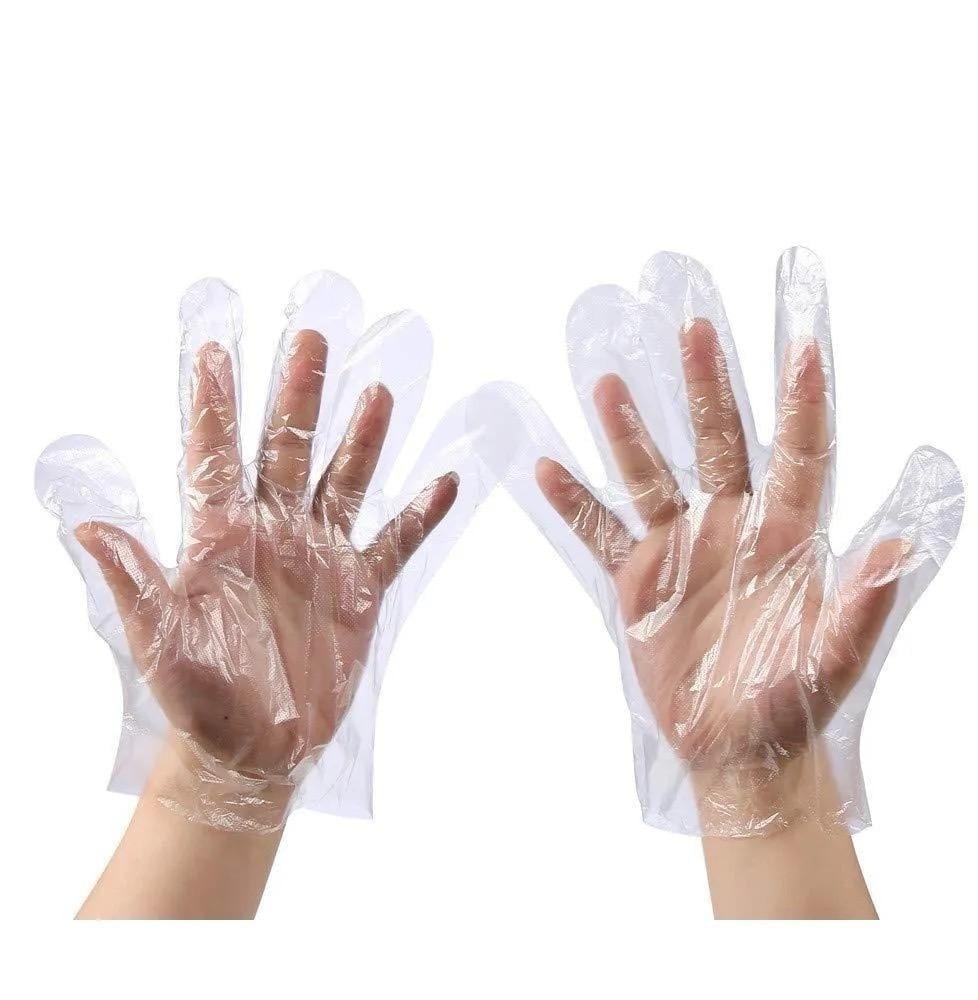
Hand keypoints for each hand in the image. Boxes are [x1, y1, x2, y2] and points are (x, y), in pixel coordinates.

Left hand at [39, 274, 467, 831]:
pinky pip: (395, 542)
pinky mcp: (359, 587)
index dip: (213, 403)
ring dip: (362, 439)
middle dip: (298, 394)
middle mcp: (273, 531)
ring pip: (345, 481)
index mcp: (219, 536)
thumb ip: (134, 581)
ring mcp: (320, 555)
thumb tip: (86, 525)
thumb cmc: (198, 697)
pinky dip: (419, 515)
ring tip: (380, 391)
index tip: (215, 350)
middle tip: (312, 339)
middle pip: (288, 448)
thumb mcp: (159, 640)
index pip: (214, 454)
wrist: (253, 748)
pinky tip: (444, 483)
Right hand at [518, 248, 962, 834]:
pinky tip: (547, 469)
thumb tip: (901, 546)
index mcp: (787, 536)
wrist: (739, 746)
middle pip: (719, 441)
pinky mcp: (638, 579)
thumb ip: (862, 605)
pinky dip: (574, 504)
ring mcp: (681, 548)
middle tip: (695, 327)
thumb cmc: (794, 703)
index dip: (803, 403)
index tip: (803, 345)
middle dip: (709, 385)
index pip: (799, 454)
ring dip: (629, 431)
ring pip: (651, 475)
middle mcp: (732, 526)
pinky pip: (601, 533)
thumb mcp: (834, 660)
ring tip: (608, 382)